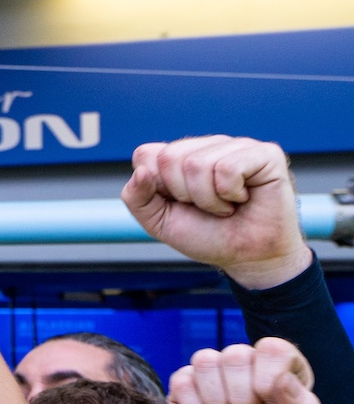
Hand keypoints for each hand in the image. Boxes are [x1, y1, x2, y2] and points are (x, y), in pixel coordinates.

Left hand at [121, 136, 311, 289]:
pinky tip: (243, 198)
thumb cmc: (209, 236)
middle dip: (184, 195)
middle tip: (207, 207)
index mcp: (181, 155)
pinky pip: (228, 168)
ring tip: (226, 205)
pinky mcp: (265, 154)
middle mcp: (207, 145)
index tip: (180, 203)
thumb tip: (141, 172)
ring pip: (197, 164)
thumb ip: (137, 198)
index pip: (146, 154)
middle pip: (169, 158)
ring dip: (209, 199)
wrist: (249, 258)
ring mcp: (236, 146)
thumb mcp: (159, 222)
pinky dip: (230, 193)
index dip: (157, 188)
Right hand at [168, 338, 319, 403]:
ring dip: (215, 397)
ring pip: (205, 360)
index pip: (273, 348)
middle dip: (240, 394)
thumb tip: (284, 378)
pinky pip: (181, 380)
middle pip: (236, 354)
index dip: (268, 377)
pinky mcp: (185, 387)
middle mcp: (247, 367)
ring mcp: (213, 375)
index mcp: (280, 371)